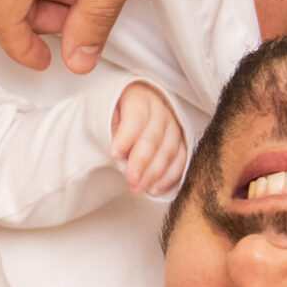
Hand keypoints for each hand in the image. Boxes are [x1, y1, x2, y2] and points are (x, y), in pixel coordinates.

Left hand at [111, 81, 186, 197]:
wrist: (131, 110)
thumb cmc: (114, 113)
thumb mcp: (105, 114)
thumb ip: (110, 130)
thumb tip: (119, 154)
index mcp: (139, 97)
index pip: (136, 117)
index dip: (126, 137)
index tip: (113, 154)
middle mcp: (161, 110)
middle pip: (154, 137)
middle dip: (141, 161)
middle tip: (131, 179)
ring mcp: (174, 127)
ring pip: (169, 151)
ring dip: (154, 173)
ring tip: (139, 189)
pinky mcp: (181, 143)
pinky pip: (180, 161)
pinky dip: (168, 178)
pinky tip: (154, 189)